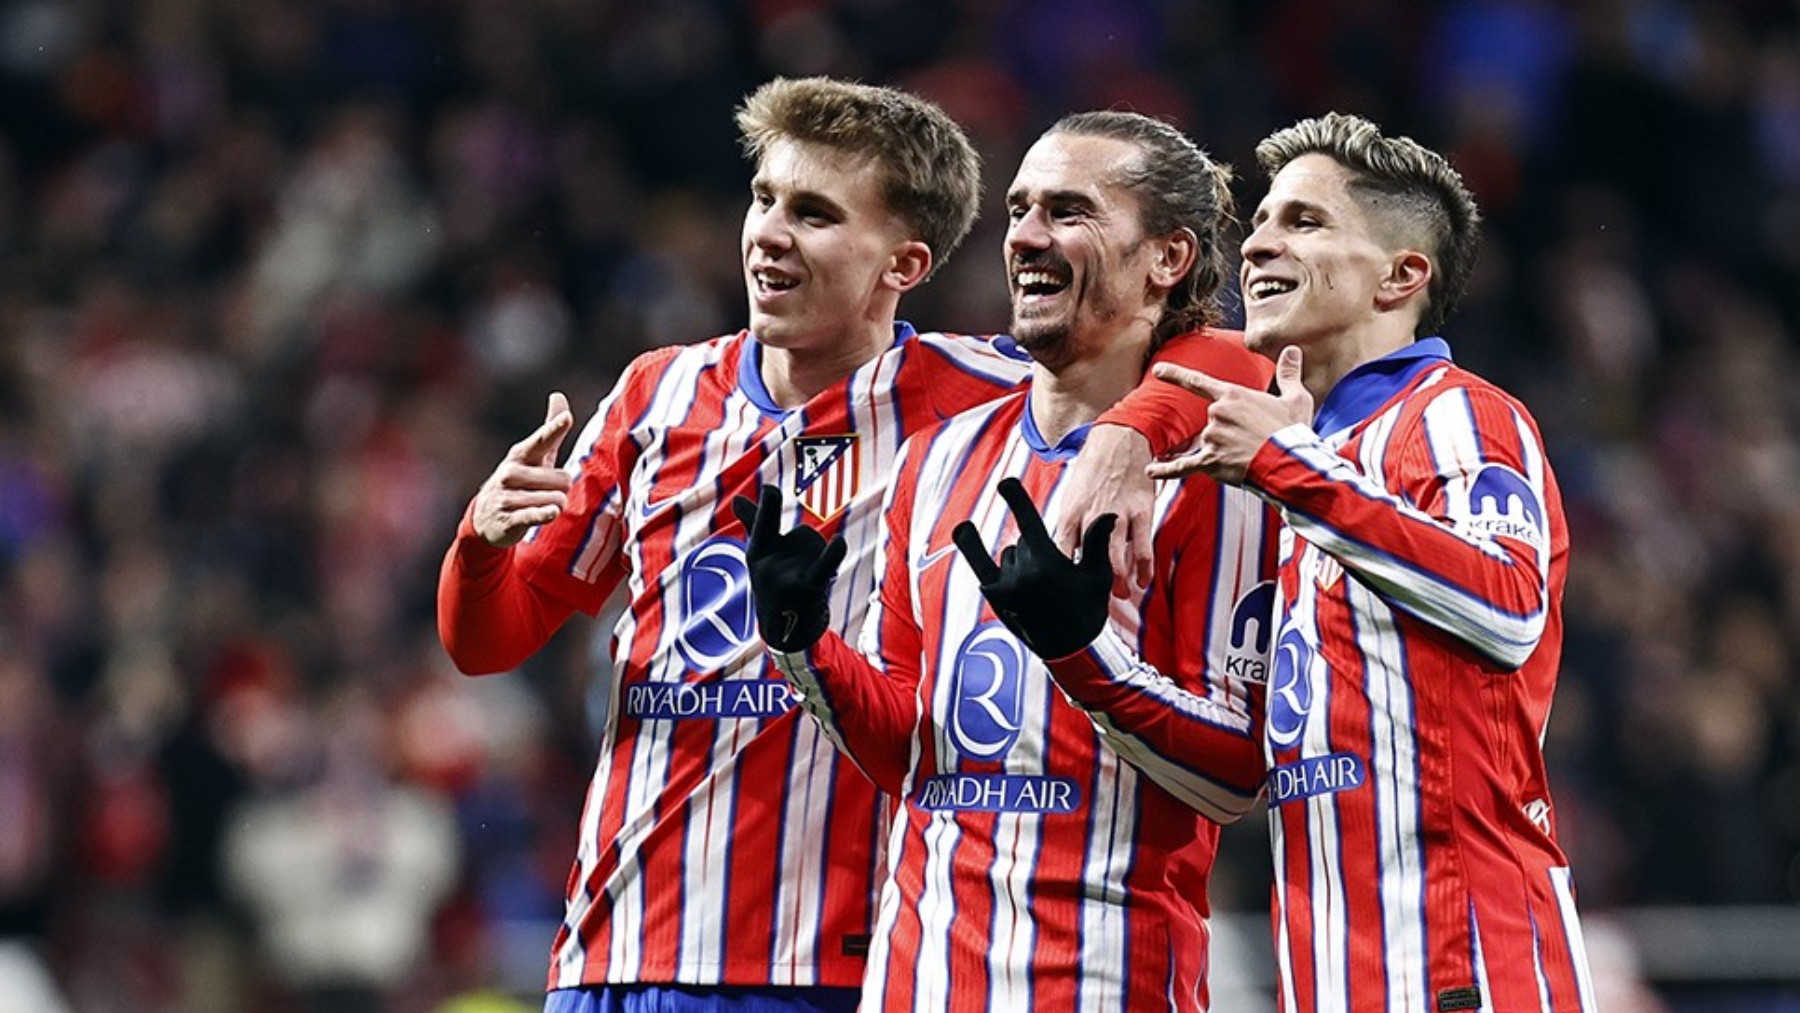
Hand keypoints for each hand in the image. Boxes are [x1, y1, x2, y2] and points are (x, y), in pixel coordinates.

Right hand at [472, 392, 574, 546]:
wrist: (486, 519)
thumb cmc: (519, 481)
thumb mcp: (533, 456)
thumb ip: (550, 430)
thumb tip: (558, 395)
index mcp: (521, 454)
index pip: (541, 440)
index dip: (554, 429)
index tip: (567, 418)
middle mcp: (511, 472)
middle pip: (563, 480)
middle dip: (561, 489)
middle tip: (544, 493)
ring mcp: (508, 495)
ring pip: (556, 499)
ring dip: (555, 506)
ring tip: (537, 506)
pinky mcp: (509, 518)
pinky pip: (535, 514)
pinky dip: (545, 514)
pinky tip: (551, 512)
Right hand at [732, 484, 846, 651]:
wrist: (787, 632)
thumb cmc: (774, 585)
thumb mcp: (761, 557)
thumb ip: (755, 523)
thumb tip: (738, 499)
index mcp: (757, 553)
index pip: (762, 525)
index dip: (768, 506)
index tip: (771, 489)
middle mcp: (769, 565)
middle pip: (804, 535)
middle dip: (798, 537)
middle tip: (778, 514)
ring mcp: (787, 578)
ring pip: (818, 548)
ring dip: (820, 559)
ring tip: (809, 583)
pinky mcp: (808, 589)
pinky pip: (823, 565)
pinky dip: (832, 554)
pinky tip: (838, 541)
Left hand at [952, 478, 1114, 659]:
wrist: (1070, 650)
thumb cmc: (1087, 610)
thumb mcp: (1098, 576)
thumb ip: (1097, 542)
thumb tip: (1106, 513)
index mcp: (1048, 564)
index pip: (1028, 522)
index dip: (1016, 499)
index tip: (1005, 483)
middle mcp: (1022, 573)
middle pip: (1024, 542)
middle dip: (1038, 550)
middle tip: (1054, 577)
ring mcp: (1006, 585)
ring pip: (1009, 554)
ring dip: (1020, 560)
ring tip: (1039, 586)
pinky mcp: (996, 596)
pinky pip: (980, 563)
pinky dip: (971, 545)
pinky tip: (963, 529)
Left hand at [1057, 424, 1152, 593]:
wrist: (1119, 440)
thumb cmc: (1091, 473)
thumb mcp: (1071, 498)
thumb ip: (1070, 527)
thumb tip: (1065, 557)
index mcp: (1071, 513)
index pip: (1061, 551)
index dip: (1061, 574)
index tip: (1062, 593)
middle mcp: (1092, 515)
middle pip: (1088, 558)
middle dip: (1090, 583)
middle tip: (1093, 602)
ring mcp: (1118, 514)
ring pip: (1116, 555)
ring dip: (1118, 579)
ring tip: (1120, 596)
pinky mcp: (1141, 511)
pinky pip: (1143, 545)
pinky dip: (1144, 567)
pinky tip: (1144, 582)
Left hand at [1147, 345, 1311, 483]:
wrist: (1290, 462)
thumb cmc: (1292, 430)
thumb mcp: (1295, 397)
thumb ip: (1288, 373)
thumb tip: (1292, 351)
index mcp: (1232, 395)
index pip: (1197, 382)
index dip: (1175, 374)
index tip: (1157, 370)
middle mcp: (1216, 414)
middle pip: (1213, 420)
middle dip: (1232, 430)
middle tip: (1258, 438)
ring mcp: (1212, 438)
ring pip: (1209, 443)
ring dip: (1226, 449)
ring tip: (1253, 454)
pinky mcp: (1211, 462)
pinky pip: (1183, 466)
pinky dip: (1166, 470)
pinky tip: (1150, 471)